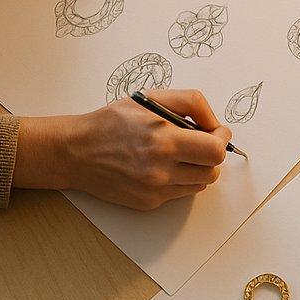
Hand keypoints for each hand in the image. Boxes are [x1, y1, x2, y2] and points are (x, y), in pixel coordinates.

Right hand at [14, 89, 231, 208]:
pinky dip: (183, 179)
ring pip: (200, 184)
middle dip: (213, 154)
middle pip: (212, 171)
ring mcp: (154, 190)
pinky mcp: (148, 203)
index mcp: (163, 141)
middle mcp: (160, 170)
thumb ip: (191, 103)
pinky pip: (181, 193)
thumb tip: (215, 122)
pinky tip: (168, 164)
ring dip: (200, 167)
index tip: (218, 131)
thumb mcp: (153, 97)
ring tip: (184, 152)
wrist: (76, 151)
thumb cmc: (113, 122)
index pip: (215, 151)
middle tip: (203, 141)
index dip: (222, 138)